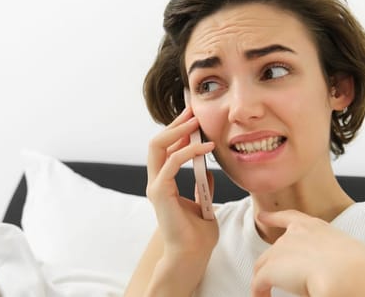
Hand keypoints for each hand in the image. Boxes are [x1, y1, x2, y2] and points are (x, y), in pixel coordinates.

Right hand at [145, 106, 218, 258]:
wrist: (192, 254)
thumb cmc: (197, 234)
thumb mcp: (204, 203)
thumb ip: (203, 186)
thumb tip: (209, 170)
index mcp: (164, 183)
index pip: (166, 148)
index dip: (178, 130)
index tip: (194, 116)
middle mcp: (156, 181)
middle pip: (157, 142)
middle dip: (175, 123)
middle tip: (193, 109)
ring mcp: (155, 186)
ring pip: (157, 146)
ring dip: (178, 130)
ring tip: (196, 121)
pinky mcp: (160, 192)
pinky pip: (173, 163)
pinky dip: (189, 151)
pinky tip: (206, 146)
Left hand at [251, 210, 364, 296]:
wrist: (349, 277)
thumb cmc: (359, 271)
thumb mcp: (348, 256)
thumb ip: (330, 257)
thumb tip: (326, 272)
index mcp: (316, 228)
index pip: (291, 218)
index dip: (274, 218)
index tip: (262, 216)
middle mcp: (295, 235)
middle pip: (275, 249)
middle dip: (275, 262)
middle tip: (278, 277)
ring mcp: (282, 250)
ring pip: (264, 265)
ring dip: (265, 278)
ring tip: (266, 293)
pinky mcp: (272, 269)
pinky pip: (258, 282)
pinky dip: (259, 292)